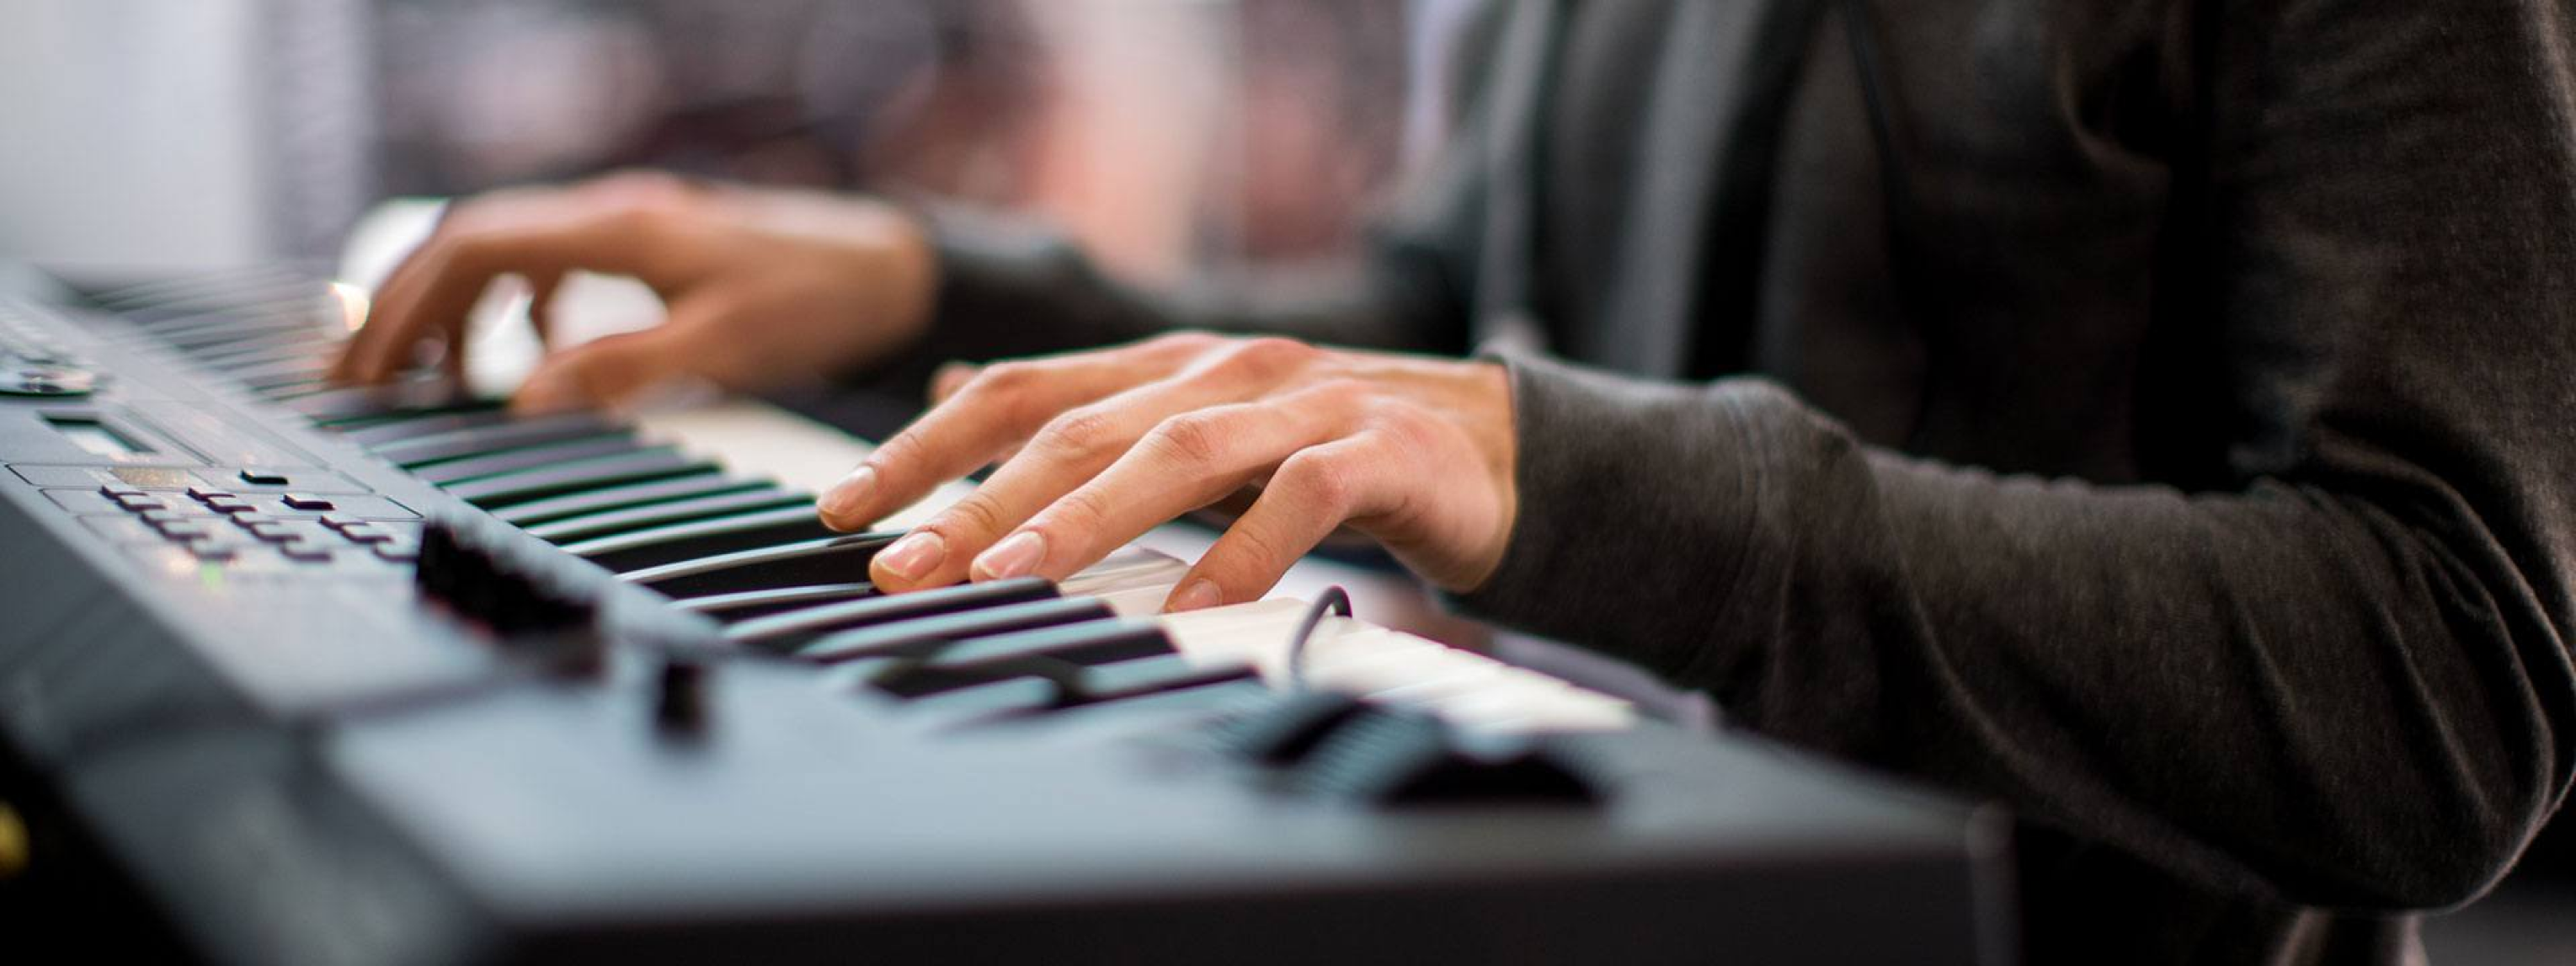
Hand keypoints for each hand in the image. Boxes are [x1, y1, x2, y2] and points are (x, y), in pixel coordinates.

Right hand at [330, 171, 938, 413]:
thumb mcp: (721, 347)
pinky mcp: (651, 244)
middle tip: (361, 379)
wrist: (890, 267)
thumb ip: (620, 369)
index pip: (471, 247)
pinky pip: (556, 262)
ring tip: (431, 377)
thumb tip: (523, 401)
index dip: (406, 306)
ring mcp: (629, 224)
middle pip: (469, 241)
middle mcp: (610, 213)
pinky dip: (520, 305)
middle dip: (406, 307)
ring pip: (507, 250)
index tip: (367, 369)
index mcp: (615, 229)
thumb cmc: (816, 304)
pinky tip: (531, 357)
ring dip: (458, 307)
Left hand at [818, 333, 1519, 609]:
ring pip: (1176, 451)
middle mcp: (1221, 370)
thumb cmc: (1324, 446)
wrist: (1487, 447)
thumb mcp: (1193, 422)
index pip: (1021, 391)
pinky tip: (1192, 605)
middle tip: (904, 563)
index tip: (844, 507)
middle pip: (1079, 427)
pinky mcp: (1378, 451)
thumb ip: (1083, 412)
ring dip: (1087, 516)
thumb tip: (949, 393)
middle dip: (978, 496)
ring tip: (1017, 575)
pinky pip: (1300, 498)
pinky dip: (1243, 552)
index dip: (926, 444)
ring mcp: (1302, 403)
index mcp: (1165, 365)